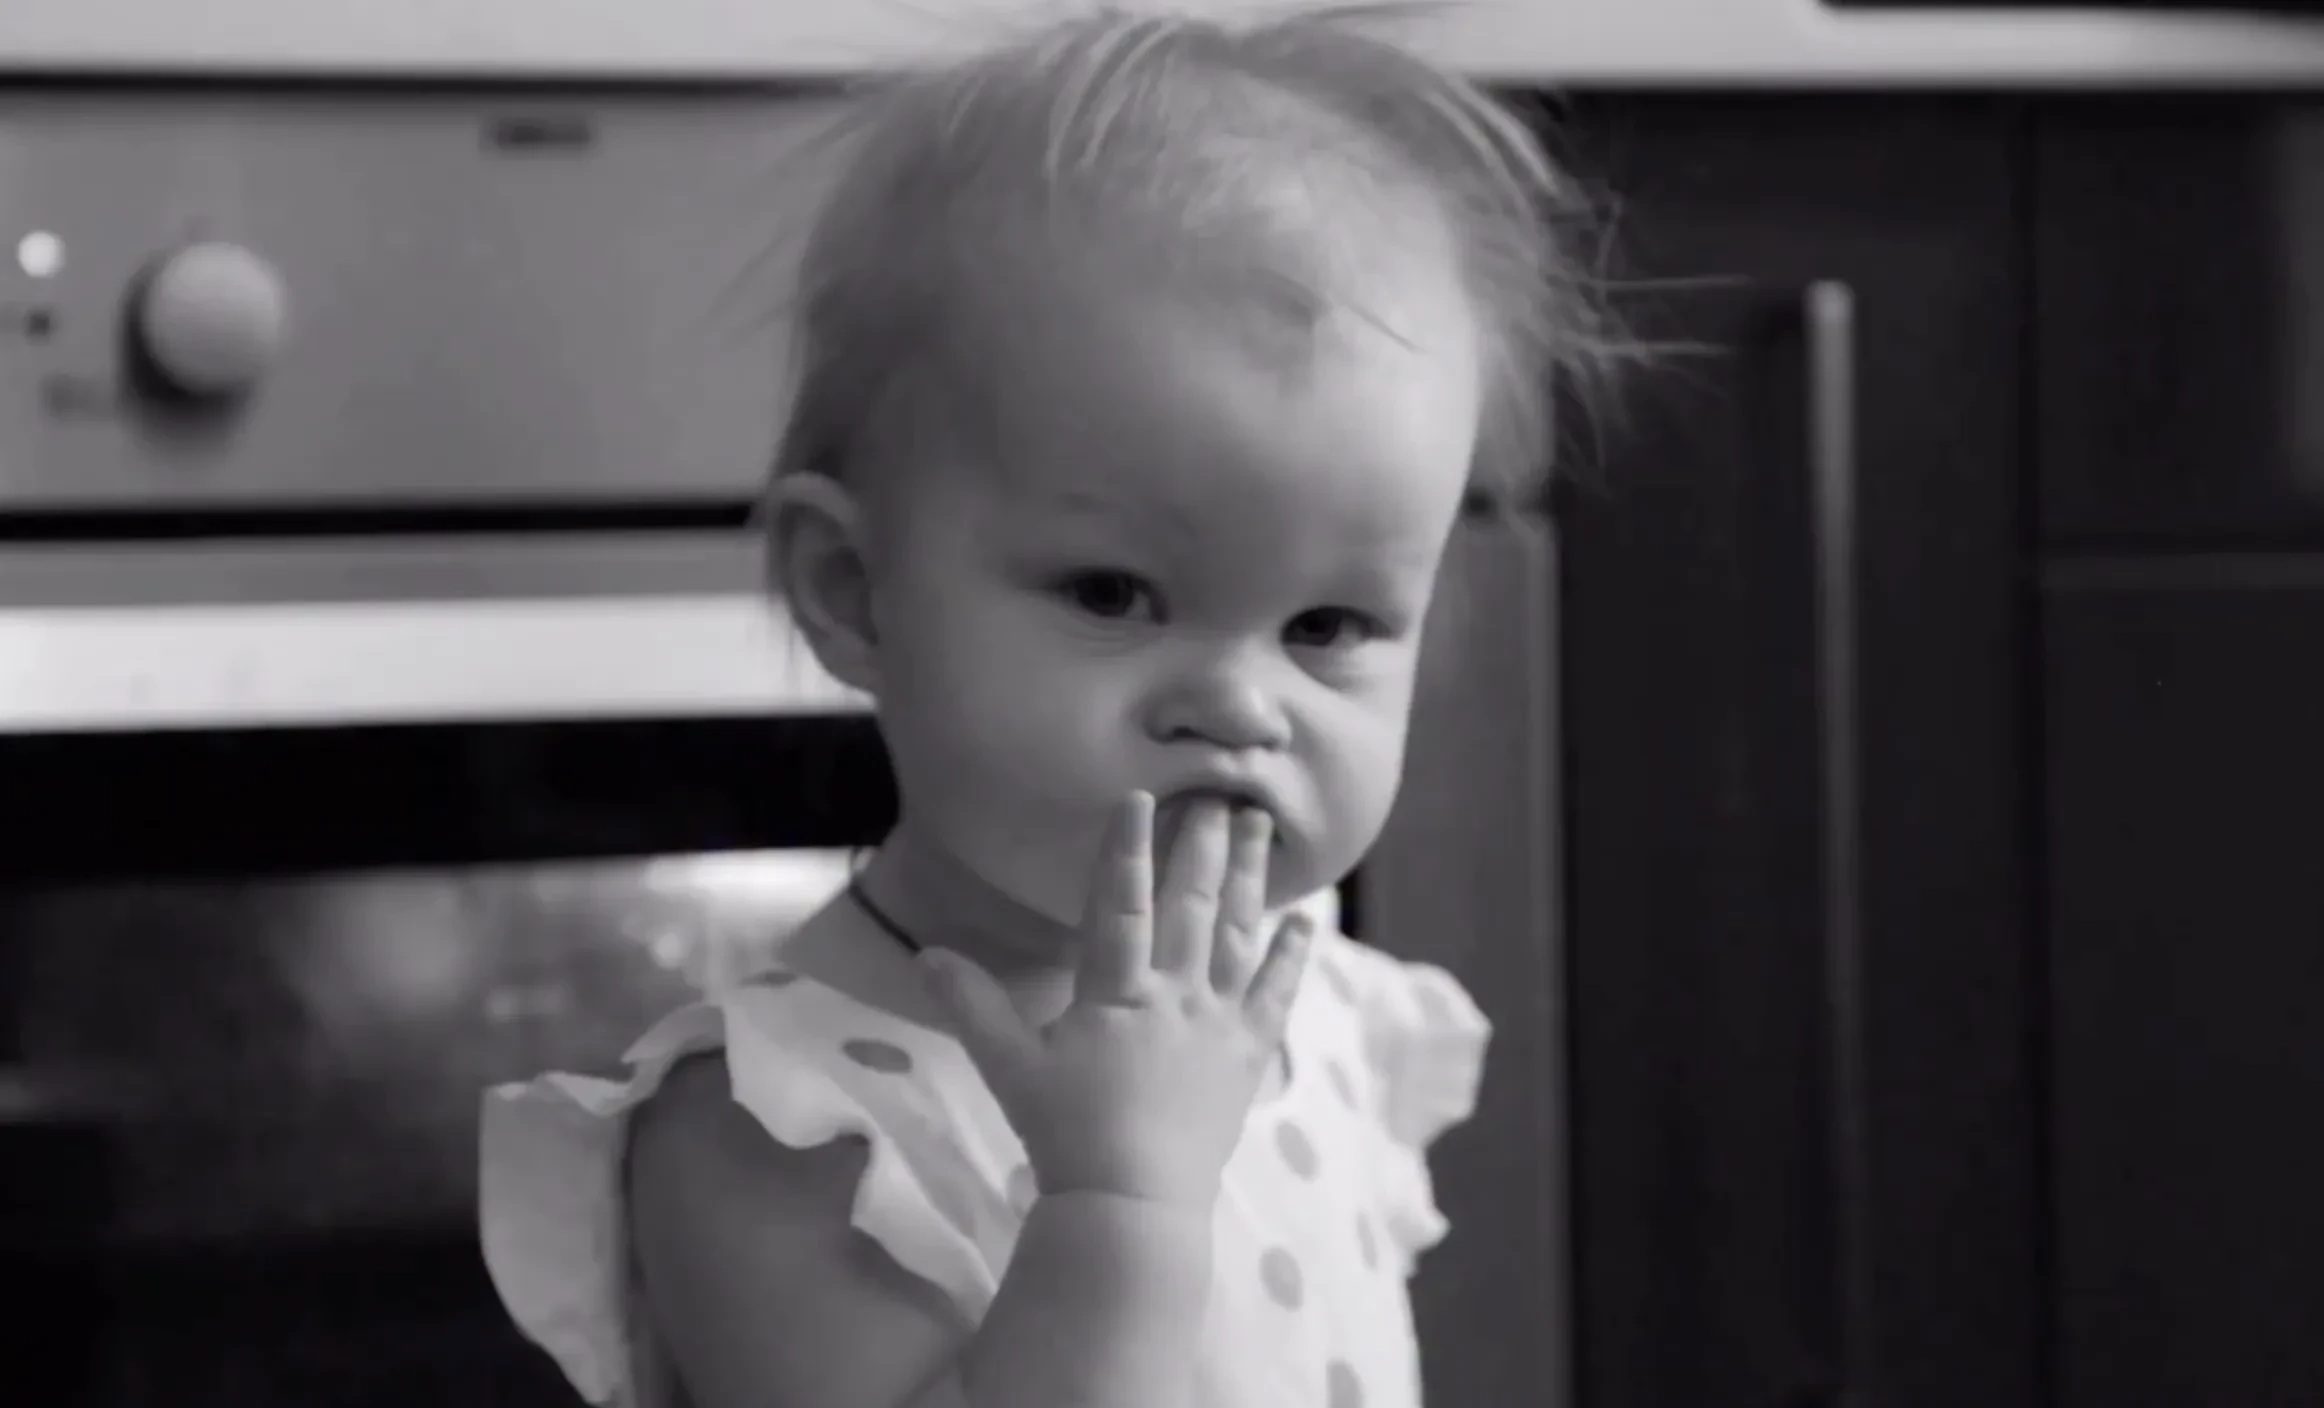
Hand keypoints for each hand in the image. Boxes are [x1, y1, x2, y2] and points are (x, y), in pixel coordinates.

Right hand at [919, 791, 1312, 1210]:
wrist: (1134, 1205)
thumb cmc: (1066, 1135)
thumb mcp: (1011, 1068)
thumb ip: (973, 1007)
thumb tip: (926, 955)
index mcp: (1116, 992)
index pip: (1122, 903)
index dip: (1128, 846)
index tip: (1141, 794)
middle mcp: (1175, 994)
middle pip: (1192, 903)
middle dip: (1204, 841)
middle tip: (1223, 788)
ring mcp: (1218, 1021)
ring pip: (1238, 933)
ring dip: (1250, 876)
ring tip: (1262, 826)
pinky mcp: (1248, 1054)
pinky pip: (1276, 994)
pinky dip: (1292, 955)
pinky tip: (1307, 920)